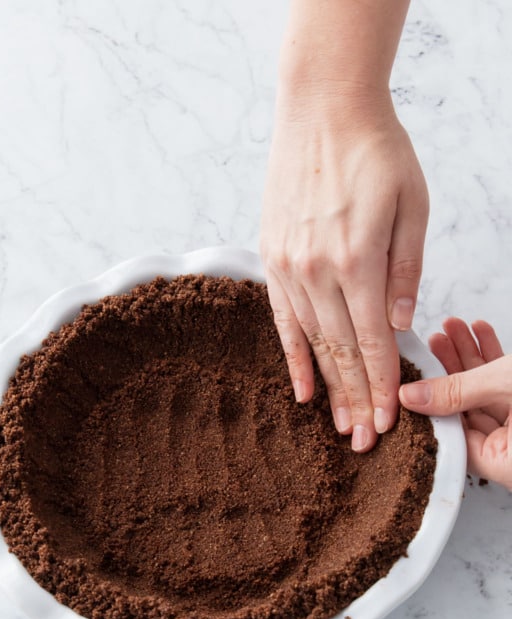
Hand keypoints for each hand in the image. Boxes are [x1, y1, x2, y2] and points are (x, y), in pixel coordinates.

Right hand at [261, 91, 428, 451]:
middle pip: (342, 353)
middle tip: (364, 441)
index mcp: (358, 261)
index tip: (389, 421)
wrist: (321, 110)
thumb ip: (407, 268)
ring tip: (339, 426)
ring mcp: (290, 269)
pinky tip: (301, 391)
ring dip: (329, 389)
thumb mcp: (412, 204)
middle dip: (358, 400)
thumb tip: (403, 325)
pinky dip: (294, 359)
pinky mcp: (272, 261)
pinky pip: (283, 323)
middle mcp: (318, 272)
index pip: (374, 342)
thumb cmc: (375, 152)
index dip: (384, 386)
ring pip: (313, 345)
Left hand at [399, 318, 511, 490]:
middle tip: (430, 342)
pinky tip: (479, 332)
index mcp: (502, 465)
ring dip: (470, 359)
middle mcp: (510, 456)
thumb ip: (457, 390)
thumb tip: (409, 396)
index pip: (447, 440)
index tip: (409, 375)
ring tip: (451, 329)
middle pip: (465, 414)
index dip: (425, 407)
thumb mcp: (506, 386)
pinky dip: (494, 363)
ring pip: (485, 397)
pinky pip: (505, 391)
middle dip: (448, 371)